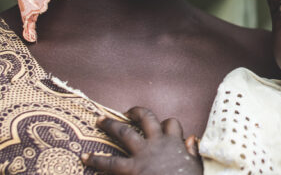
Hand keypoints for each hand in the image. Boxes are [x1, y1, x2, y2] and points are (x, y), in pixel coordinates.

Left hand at [83, 107, 201, 174]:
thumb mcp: (196, 167)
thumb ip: (192, 152)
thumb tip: (191, 138)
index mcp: (175, 144)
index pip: (171, 124)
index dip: (166, 124)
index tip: (162, 126)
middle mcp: (157, 144)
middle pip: (146, 119)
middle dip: (135, 112)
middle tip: (126, 112)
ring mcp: (143, 155)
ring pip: (125, 132)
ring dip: (110, 124)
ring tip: (99, 120)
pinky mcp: (132, 169)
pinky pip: (111, 163)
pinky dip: (96, 160)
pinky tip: (85, 158)